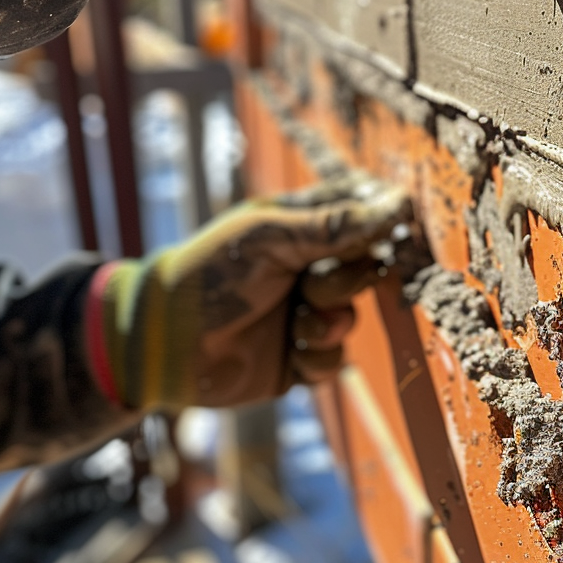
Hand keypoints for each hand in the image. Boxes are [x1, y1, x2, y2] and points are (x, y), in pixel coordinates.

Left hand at [88, 174, 409, 409]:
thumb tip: (397, 203)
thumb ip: (336, 224)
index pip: (359, 212)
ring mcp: (303, 312)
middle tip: (311, 284)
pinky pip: (335, 359)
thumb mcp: (273, 237)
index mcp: (300, 227)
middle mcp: (307, 267)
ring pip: (353, 317)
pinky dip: (317, 356)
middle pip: (364, 269)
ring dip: (329, 321)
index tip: (394, 230)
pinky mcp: (298, 358)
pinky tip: (291, 350)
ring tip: (297, 323)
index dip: (380, 222)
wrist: (165, 342)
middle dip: (346, 281)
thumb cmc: (212, 272)